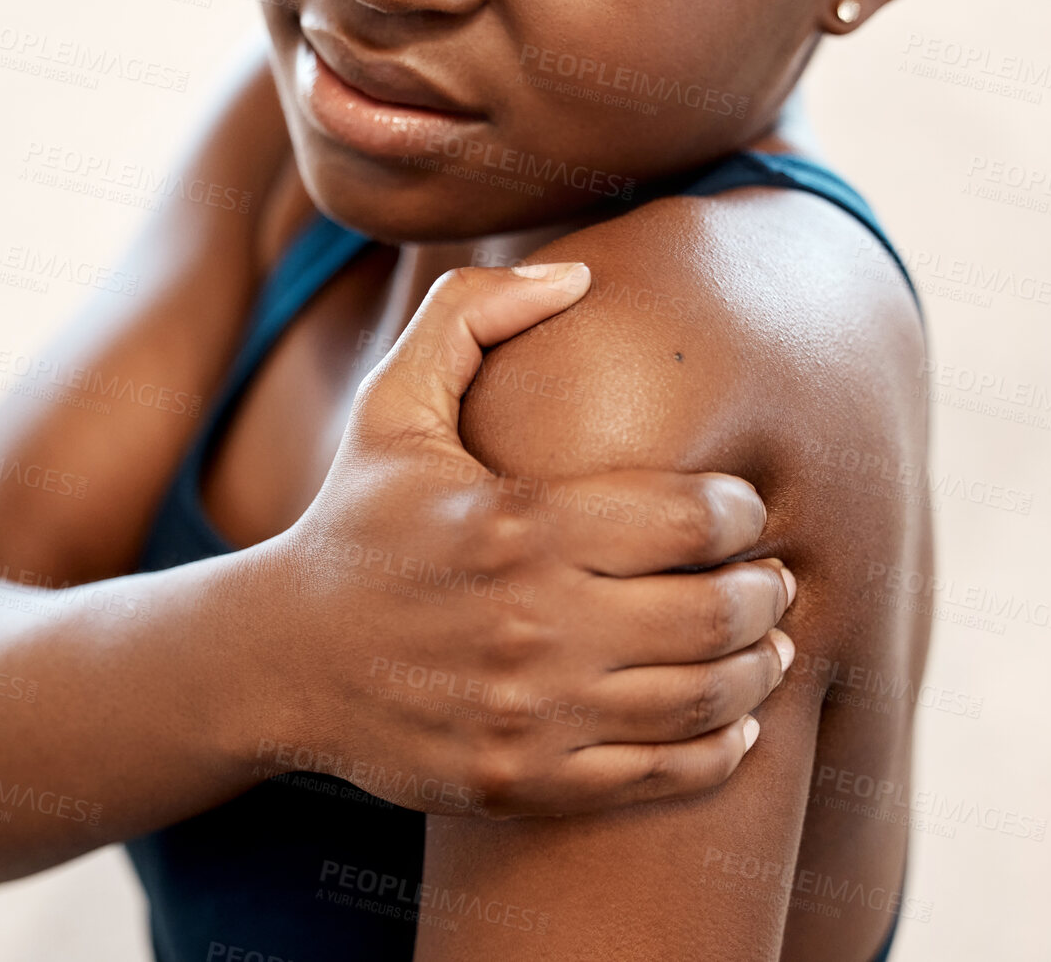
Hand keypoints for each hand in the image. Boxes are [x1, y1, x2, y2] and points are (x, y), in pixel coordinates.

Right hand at [258, 261, 795, 817]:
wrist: (277, 660)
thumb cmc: (355, 520)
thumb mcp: (392, 402)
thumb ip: (474, 315)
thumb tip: (579, 271)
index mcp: (515, 522)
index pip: (693, 518)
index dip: (744, 512)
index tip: (742, 512)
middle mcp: (529, 621)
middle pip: (716, 611)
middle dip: (768, 591)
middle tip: (773, 578)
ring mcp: (528, 710)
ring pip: (703, 698)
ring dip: (761, 667)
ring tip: (769, 642)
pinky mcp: (523, 779)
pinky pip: (662, 774)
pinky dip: (723, 748)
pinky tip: (736, 720)